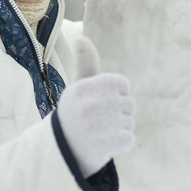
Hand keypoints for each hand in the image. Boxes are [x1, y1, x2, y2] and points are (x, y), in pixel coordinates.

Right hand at [55, 36, 135, 176]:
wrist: (61, 153)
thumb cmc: (75, 115)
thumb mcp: (78, 88)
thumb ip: (86, 63)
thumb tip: (82, 37)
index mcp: (83, 87)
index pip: (123, 84)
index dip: (117, 94)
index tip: (102, 103)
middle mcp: (88, 105)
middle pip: (130, 103)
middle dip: (119, 113)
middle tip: (99, 122)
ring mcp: (96, 127)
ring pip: (130, 122)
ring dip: (119, 130)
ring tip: (99, 134)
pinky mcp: (103, 146)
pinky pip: (129, 140)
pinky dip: (120, 145)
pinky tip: (104, 146)